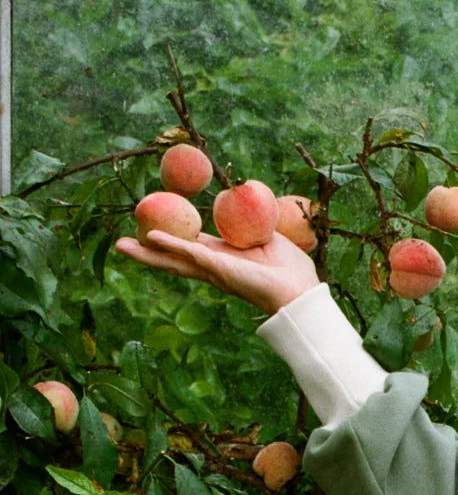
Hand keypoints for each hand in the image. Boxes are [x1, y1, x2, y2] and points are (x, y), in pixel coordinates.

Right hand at [114, 229, 320, 315]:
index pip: (190, 248)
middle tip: (121, 244)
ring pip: (173, 260)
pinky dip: (171, 245)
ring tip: (121, 246)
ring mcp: (214, 269)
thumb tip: (249, 204)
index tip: (151, 230)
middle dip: (147, 252)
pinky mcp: (219, 269)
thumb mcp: (266, 237)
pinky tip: (151, 239)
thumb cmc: (290, 268)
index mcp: (224, 259)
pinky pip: (191, 254)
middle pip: (173, 258)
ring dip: (147, 253)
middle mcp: (213, 267)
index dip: (171, 239)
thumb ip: (252, 224)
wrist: (299, 290)